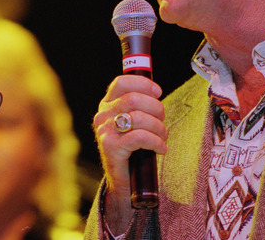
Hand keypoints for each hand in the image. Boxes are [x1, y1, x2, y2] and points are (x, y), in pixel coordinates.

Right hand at [91, 75, 164, 230]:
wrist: (122, 182)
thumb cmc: (132, 150)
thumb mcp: (132, 123)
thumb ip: (138, 107)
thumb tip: (155, 93)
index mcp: (107, 105)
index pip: (121, 83)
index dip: (143, 84)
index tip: (158, 92)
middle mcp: (102, 115)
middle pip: (134, 99)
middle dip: (156, 108)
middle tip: (162, 121)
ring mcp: (105, 131)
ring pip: (139, 117)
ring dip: (159, 127)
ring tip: (162, 137)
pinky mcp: (111, 148)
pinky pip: (140, 137)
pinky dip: (156, 142)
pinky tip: (160, 148)